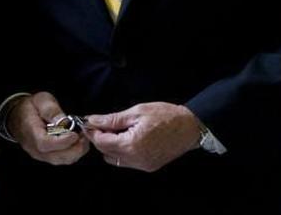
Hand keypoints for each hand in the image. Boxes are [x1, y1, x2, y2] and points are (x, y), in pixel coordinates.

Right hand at [9, 92, 90, 164]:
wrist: (18, 115)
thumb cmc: (30, 107)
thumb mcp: (41, 100)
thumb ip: (52, 110)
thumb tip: (64, 122)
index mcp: (30, 132)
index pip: (45, 144)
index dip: (63, 141)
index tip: (75, 134)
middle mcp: (35, 148)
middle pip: (57, 156)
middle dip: (75, 148)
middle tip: (84, 134)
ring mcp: (41, 155)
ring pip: (62, 160)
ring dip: (76, 151)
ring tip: (82, 136)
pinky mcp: (47, 156)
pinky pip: (62, 159)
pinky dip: (73, 152)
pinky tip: (77, 141)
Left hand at [84, 102, 203, 171]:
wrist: (190, 127)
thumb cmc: (166, 116)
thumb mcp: (137, 112)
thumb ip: (112, 119)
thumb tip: (93, 121)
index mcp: (131, 145)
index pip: (101, 142)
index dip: (93, 132)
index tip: (90, 122)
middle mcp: (136, 160)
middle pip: (106, 152)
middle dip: (101, 138)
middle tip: (104, 124)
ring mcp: (142, 165)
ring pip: (115, 159)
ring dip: (111, 146)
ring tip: (118, 130)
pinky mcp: (149, 167)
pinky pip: (127, 162)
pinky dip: (122, 152)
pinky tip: (128, 138)